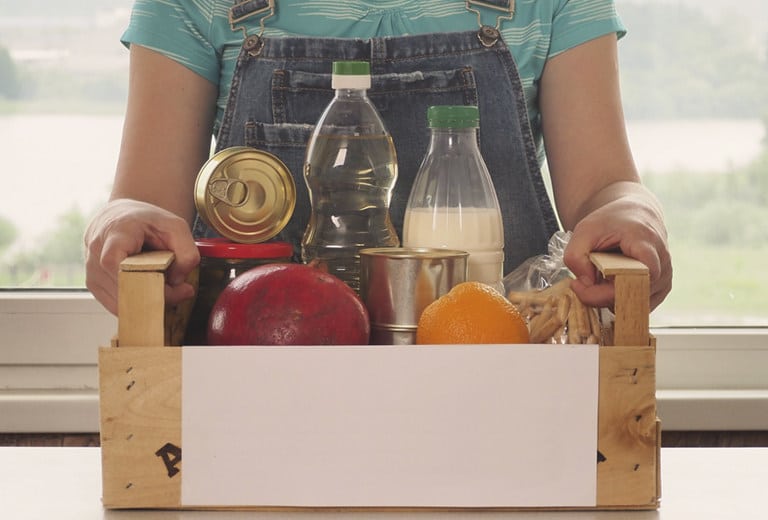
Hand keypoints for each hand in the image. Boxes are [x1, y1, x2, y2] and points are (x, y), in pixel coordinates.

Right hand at [84, 198, 200, 314]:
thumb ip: (186, 252)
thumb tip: (179, 282)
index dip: (142, 280)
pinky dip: (137, 304)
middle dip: (156, 294)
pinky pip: (116, 305)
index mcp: (114, 233)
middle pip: (122, 287)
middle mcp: (96, 252)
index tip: (170, 283)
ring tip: (165, 286)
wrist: (122, 217)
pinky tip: (151, 291)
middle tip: (180, 290)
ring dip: (147, 301)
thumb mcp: (176, 227)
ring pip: (120, 302)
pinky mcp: (93, 285)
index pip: (114, 262)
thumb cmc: (147, 221)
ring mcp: (91, 270)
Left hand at [563, 184, 671, 310]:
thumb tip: (585, 283)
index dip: (605, 290)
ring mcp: (665, 278)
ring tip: (598, 278)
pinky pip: (638, 306)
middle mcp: (663, 263)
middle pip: (632, 296)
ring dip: (610, 298)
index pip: (636, 279)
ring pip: (635, 304)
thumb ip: (575, 256)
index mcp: (647, 243)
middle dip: (601, 296)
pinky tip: (609, 284)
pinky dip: (620, 301)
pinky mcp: (662, 289)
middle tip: (583, 281)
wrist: (635, 215)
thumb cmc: (610, 222)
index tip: (579, 283)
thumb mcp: (583, 231)